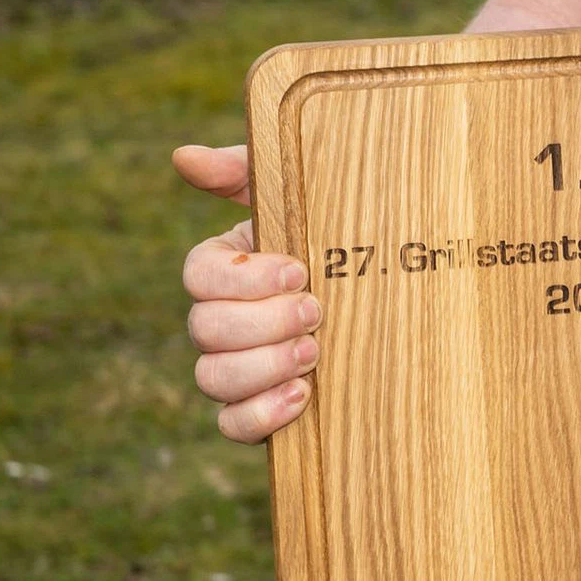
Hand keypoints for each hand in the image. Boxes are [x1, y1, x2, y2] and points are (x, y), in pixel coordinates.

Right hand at [176, 144, 319, 444]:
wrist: (396, 293)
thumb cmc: (339, 235)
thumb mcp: (302, 193)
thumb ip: (246, 171)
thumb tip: (183, 156)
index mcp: (225, 269)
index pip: (198, 275)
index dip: (242, 277)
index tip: (298, 270)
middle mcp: (221, 321)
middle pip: (205, 329)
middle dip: (262, 322)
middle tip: (316, 311)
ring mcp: (236, 368)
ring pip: (213, 378)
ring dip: (263, 366)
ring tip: (314, 353)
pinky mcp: (259, 409)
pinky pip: (232, 425)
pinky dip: (261, 414)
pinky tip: (303, 396)